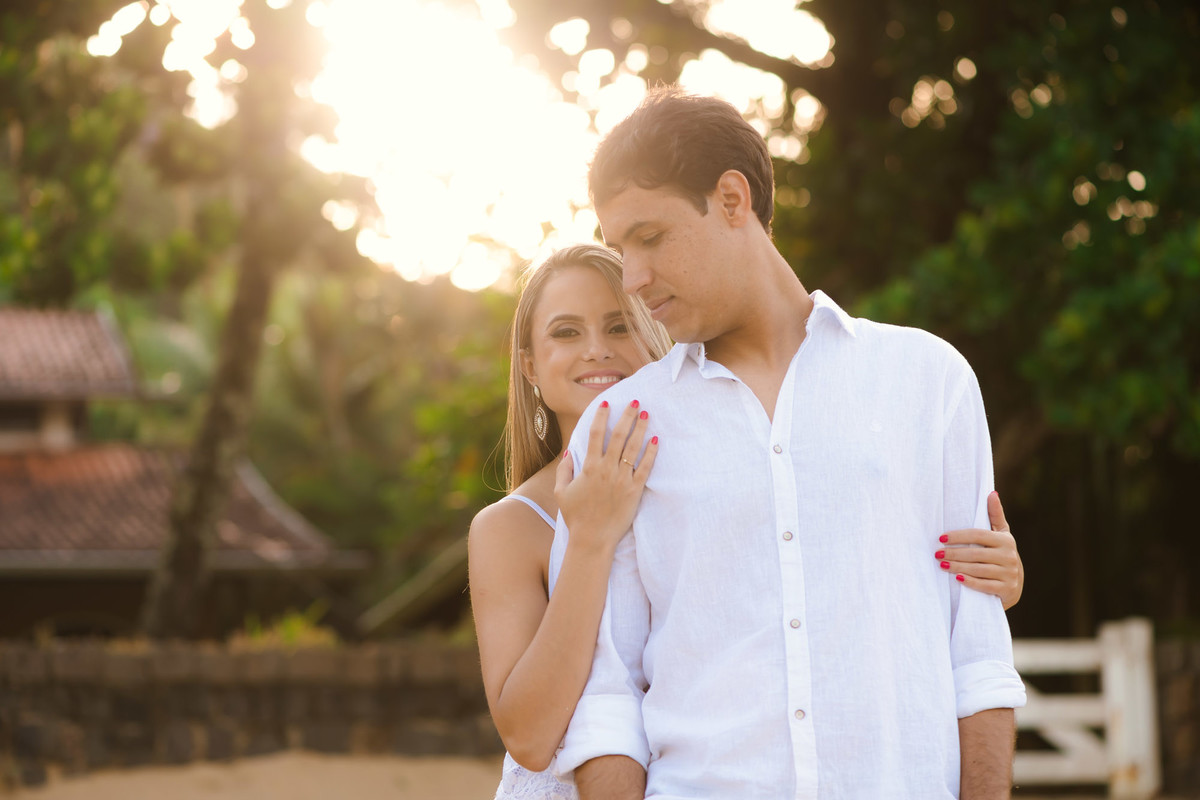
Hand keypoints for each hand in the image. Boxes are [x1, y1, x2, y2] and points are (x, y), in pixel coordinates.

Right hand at [555, 400, 658, 554]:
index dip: (601, 416)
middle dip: (626, 416)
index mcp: (589, 467)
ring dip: (640, 428)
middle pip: (618, 436)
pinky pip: (645, 467)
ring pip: (633, 447)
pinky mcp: (634, 490)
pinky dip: (651, 452)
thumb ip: (564, 470)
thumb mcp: (561, 492)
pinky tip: (655, 439)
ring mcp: (622, 479)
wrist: (592, 539)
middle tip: (634, 401)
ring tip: (646, 413)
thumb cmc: (576, 516)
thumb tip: (569, 452)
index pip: (595, 434)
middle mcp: (606, 469)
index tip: (607, 402)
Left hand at [938, 491, 1023, 609]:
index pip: (978, 535)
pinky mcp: (1007, 589)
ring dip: (958, 567)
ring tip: (942, 564)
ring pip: (979, 569)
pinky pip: (985, 585)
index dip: (959, 536)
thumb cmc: (1001, 554)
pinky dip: (970, 582)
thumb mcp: (1001, 534)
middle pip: (976, 553)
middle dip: (954, 553)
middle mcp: (1009, 556)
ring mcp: (1009, 574)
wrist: (1013, 584)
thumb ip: (995, 515)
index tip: (941, 537)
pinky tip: (957, 578)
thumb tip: (991, 493)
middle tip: (937, 553)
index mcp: (1006, 540)